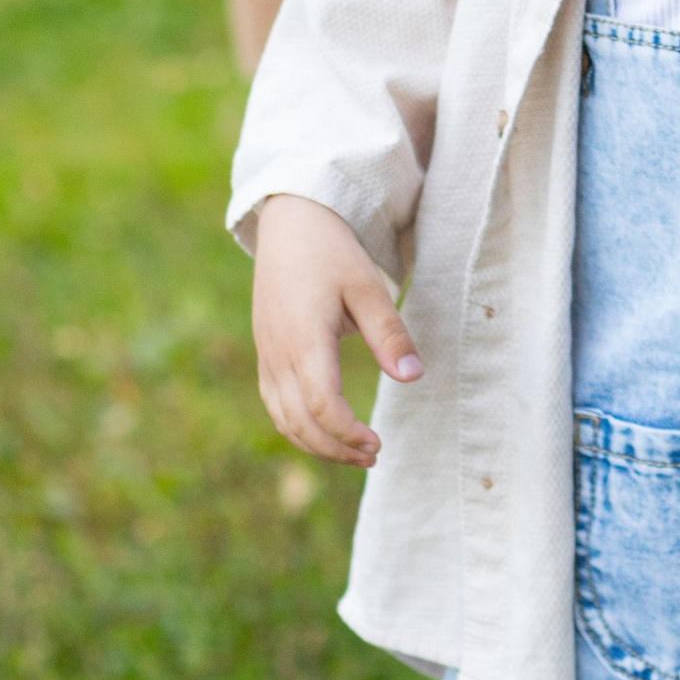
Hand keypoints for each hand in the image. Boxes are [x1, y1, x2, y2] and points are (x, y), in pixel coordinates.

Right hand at [253, 194, 422, 466]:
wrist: (290, 224)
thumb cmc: (333, 253)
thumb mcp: (368, 287)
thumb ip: (389, 335)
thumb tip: (414, 378)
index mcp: (304, 338)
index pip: (320, 403)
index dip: (348, 433)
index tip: (378, 444)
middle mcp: (277, 352)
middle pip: (299, 421)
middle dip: (336, 448)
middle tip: (373, 456)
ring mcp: (266, 355)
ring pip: (284, 418)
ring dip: (317, 444)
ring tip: (355, 452)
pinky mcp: (265, 353)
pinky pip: (275, 404)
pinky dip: (298, 427)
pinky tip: (326, 432)